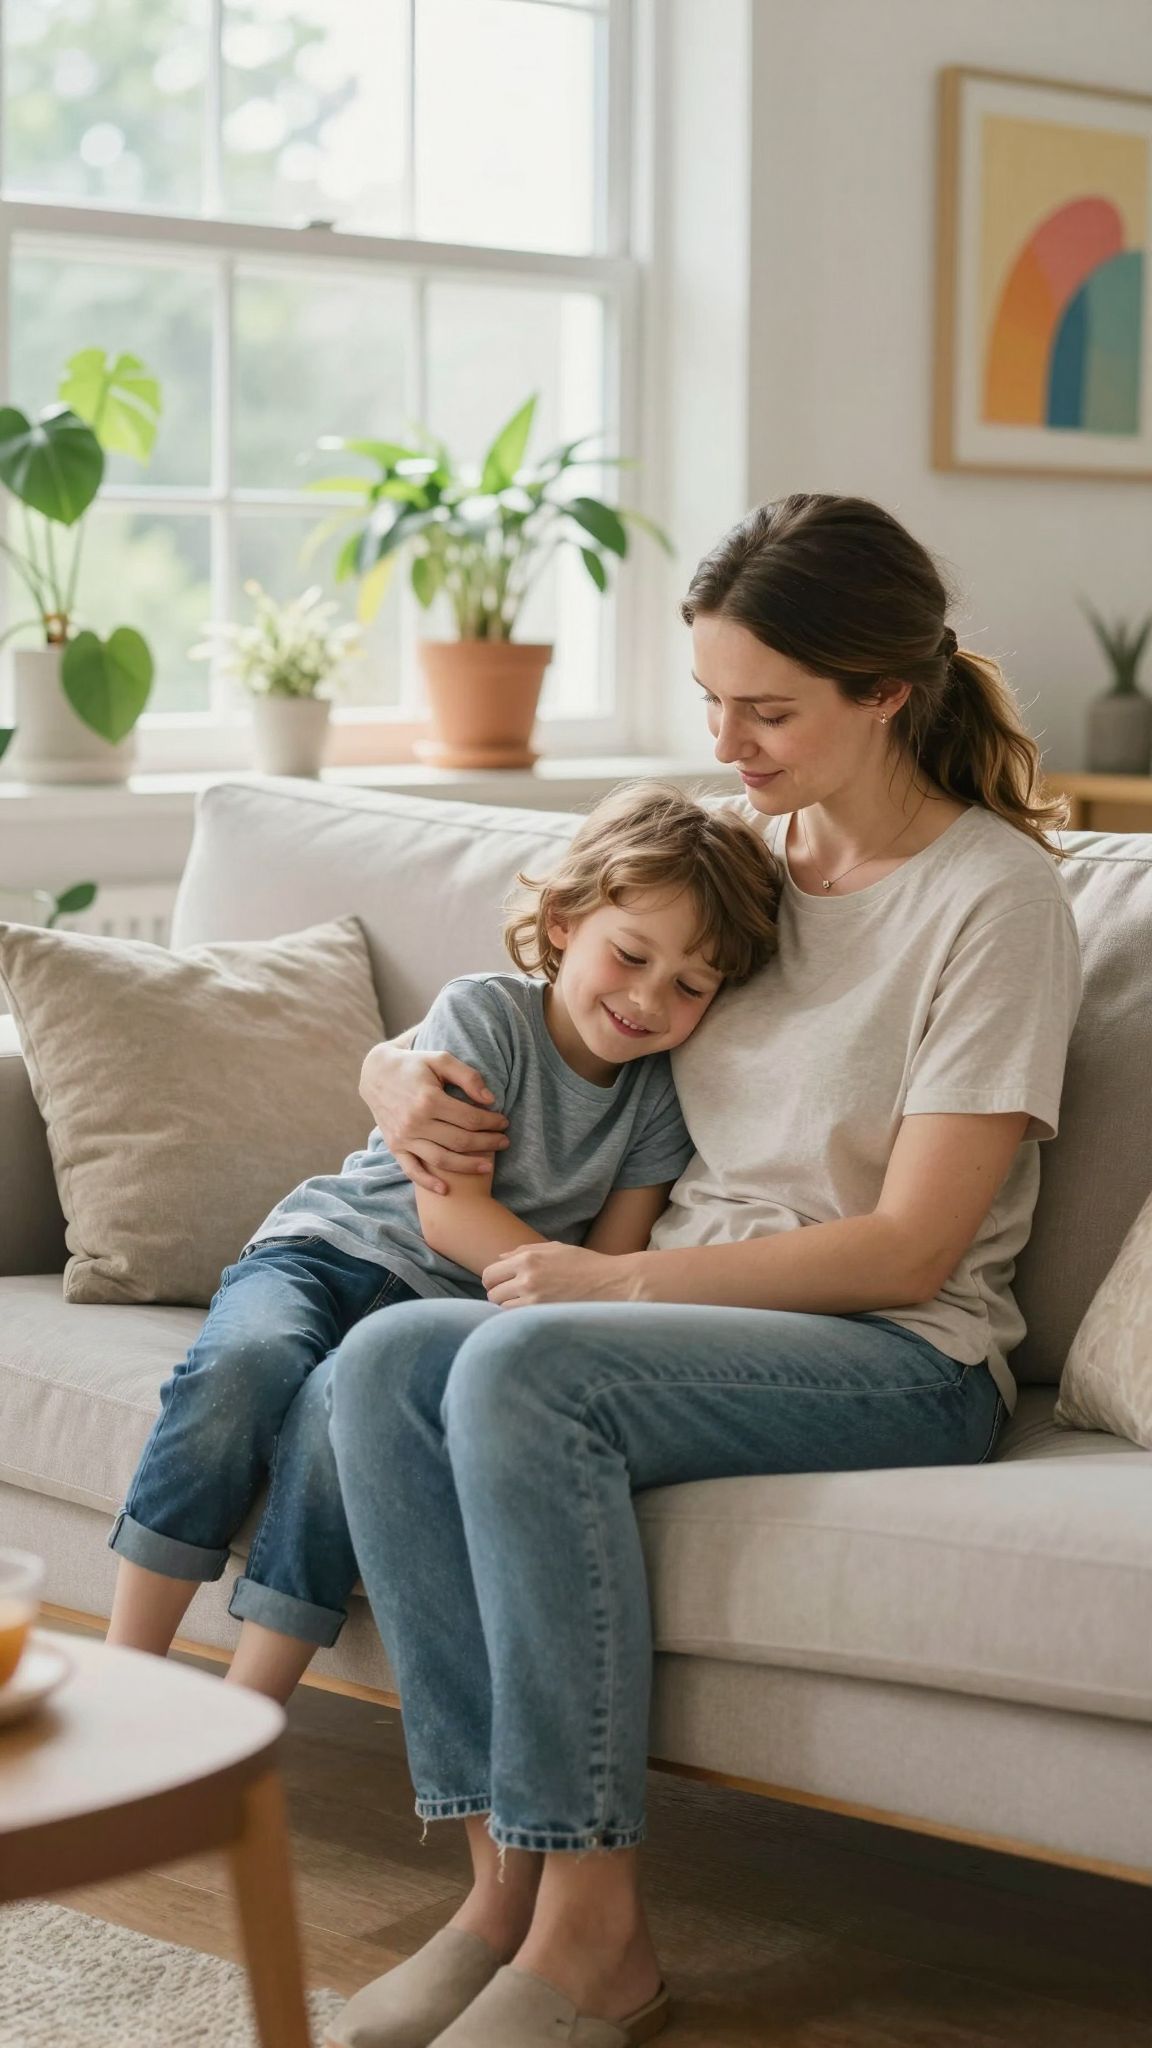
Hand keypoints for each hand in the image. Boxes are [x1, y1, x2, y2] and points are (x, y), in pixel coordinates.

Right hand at [360, 1042, 508, 1194]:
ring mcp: (404, 1137)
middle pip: (461, 1141)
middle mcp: (415, 1122)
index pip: (470, 1118)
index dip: (492, 1123)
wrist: (376, 1074)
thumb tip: (490, 1100)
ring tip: (489, 1166)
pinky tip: (445, 1190)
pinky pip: (412, 1170)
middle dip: (488, 1144)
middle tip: (504, 1142)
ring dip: (468, 1166)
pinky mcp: (395, 1146)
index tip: (504, 1123)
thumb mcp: (441, 1059)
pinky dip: (427, 1183)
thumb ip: (467, 1077)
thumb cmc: (414, 1066)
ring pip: (442, 1159)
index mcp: (429, 1099)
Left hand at [482, 1241, 639, 1308]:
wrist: (613, 1282)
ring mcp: (535, 1300)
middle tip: (516, 1297)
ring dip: (510, 1309)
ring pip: (502, 1310)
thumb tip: (500, 1258)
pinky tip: (534, 1315)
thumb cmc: (586, 1264)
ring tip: (528, 1306)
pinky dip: (520, 1319)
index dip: (493, 1281)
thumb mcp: (555, 1249)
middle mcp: (527, 1278)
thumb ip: (524, 1251)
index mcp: (528, 1258)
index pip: (489, 1274)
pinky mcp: (544, 1316)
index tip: (501, 1285)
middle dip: (500, 1295)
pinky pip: (517, 1321)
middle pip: (492, 1294)